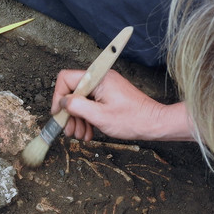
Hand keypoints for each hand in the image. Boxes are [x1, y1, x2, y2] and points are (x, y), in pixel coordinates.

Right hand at [50, 69, 194, 141]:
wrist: (154, 123)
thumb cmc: (132, 119)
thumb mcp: (100, 116)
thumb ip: (77, 107)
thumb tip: (62, 102)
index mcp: (98, 78)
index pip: (66, 79)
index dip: (58, 97)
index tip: (59, 114)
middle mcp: (100, 79)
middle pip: (72, 92)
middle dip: (69, 113)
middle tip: (69, 131)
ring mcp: (104, 88)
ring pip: (80, 101)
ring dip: (77, 120)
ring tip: (81, 135)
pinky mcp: (108, 96)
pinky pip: (90, 105)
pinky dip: (87, 119)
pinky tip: (89, 132)